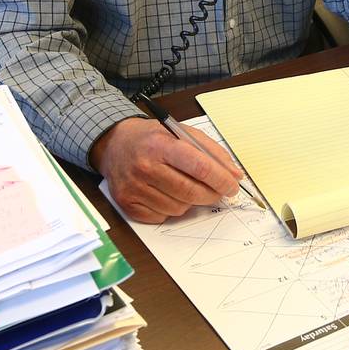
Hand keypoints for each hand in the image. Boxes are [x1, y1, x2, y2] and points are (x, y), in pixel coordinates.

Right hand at [90, 117, 243, 223]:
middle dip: (212, 194)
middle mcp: (145, 167)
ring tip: (186, 187)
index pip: (200, 167)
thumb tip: (234, 175)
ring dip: (191, 202)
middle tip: (219, 191)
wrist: (114, 145)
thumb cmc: (152, 138)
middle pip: (191, 191)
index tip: (232, 186)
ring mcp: (134, 188)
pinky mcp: (127, 204)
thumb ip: (211, 151)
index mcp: (161, 145)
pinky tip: (168, 194)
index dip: (221, 179)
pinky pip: (162, 216)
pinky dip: (172, 209)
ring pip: (179, 208)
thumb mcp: (182, 133)